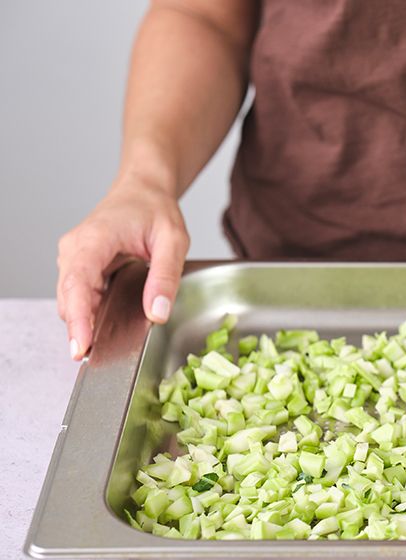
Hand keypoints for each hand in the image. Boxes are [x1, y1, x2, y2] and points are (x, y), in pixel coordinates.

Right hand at [57, 178, 188, 359]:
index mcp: (93, 240)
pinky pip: (79, 296)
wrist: (143, 190)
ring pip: (71, 301)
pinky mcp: (80, 267)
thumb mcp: (172, 241)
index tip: (82, 347)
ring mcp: (73, 259)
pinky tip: (103, 330)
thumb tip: (156, 313)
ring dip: (84, 324)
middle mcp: (75, 250)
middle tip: (99, 360)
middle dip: (81, 330)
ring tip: (103, 349)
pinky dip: (88, 314)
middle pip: (69, 298)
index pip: (77, 284)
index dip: (78, 319)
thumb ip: (165, 277)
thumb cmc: (155, 210)